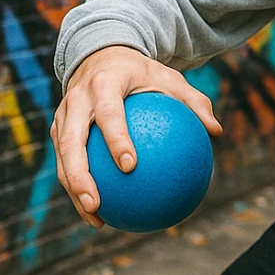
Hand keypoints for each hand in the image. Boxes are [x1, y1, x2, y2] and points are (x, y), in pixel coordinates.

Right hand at [50, 46, 222, 228]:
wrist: (101, 56)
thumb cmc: (142, 73)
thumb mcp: (170, 79)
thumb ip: (194, 102)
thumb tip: (216, 132)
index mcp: (105, 84)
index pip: (109, 113)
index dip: (116, 139)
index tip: (130, 166)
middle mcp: (77, 99)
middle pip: (71, 142)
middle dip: (79, 175)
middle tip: (96, 203)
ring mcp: (63, 115)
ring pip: (62, 157)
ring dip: (73, 190)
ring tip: (96, 218)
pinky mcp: (58, 129)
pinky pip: (64, 162)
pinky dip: (77, 187)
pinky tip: (99, 211)